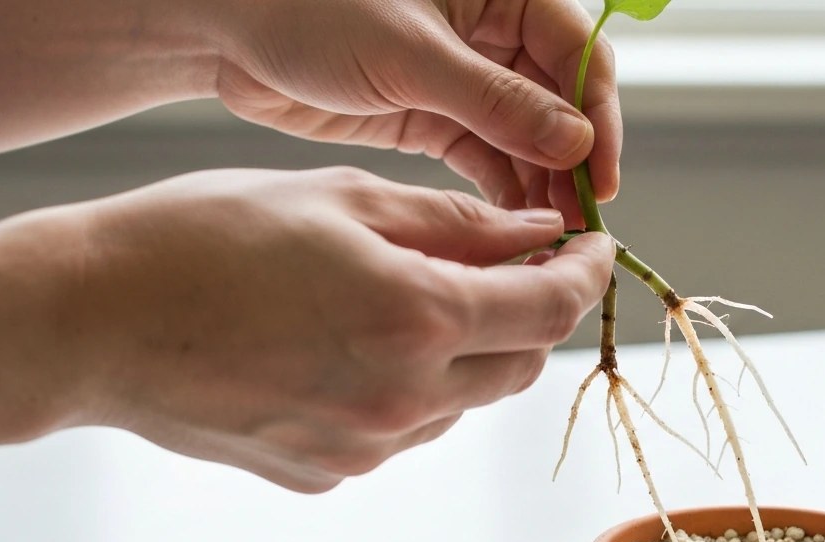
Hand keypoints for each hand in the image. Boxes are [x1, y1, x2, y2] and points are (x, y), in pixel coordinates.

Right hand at [0, 168, 612, 491]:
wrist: (92, 325)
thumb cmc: (201, 242)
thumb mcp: (339, 200)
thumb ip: (456, 225)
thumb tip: (537, 237)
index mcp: (416, 318)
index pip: (550, 309)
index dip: (585, 276)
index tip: (590, 251)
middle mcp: (405, 399)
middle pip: (519, 367)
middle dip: (529, 316)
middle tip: (504, 269)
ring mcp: (366, 449)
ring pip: (462, 402)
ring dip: (462, 353)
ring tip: (399, 301)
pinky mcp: (328, 475)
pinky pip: (402, 431)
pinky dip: (407, 389)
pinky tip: (347, 349)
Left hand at [213, 0, 619, 222]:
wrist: (227, 30)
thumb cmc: (309, 8)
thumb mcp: (410, 53)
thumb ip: (495, 101)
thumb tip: (573, 142)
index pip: (577, 52)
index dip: (596, 116)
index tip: (598, 175)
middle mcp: (488, 32)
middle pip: (558, 102)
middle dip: (570, 161)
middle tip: (577, 221)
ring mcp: (462, 78)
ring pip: (524, 137)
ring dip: (539, 184)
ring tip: (548, 235)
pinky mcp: (431, 117)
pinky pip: (484, 157)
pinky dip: (500, 191)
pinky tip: (511, 226)